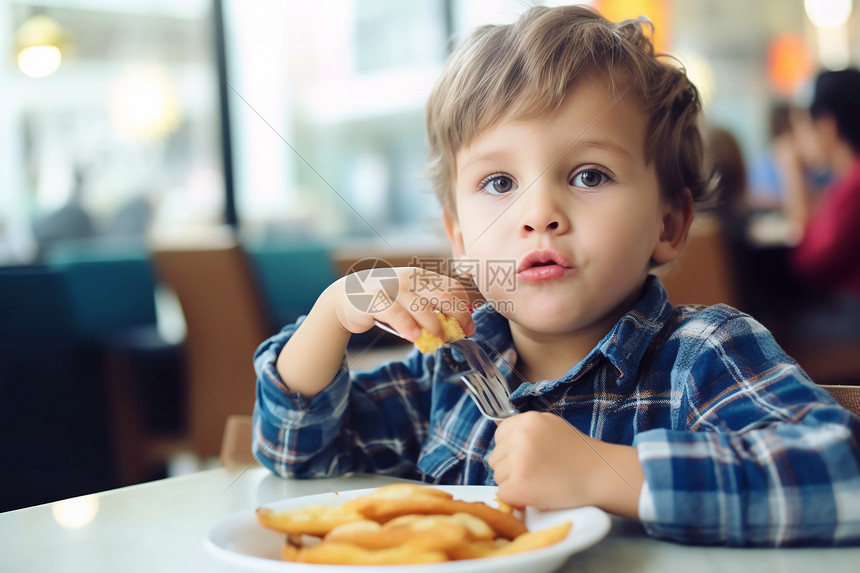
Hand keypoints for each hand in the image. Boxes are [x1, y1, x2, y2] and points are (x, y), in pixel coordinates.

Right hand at [331, 266, 474, 340]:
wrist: (346, 297)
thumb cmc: (384, 301)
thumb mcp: (409, 298)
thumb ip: (430, 307)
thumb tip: (457, 327)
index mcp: (421, 276)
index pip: (453, 287)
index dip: (465, 308)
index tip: (468, 327)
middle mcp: (409, 278)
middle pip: (444, 295)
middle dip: (458, 317)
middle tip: (460, 335)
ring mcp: (392, 287)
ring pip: (422, 306)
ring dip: (435, 326)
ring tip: (439, 340)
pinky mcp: (374, 299)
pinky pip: (395, 313)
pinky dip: (407, 326)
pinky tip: (414, 337)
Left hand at [488, 411, 643, 517]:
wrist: (601, 476)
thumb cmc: (580, 453)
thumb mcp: (552, 426)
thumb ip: (527, 428)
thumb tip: (499, 431)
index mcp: (527, 420)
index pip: (499, 436)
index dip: (510, 450)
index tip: (527, 458)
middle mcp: (519, 437)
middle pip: (496, 458)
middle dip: (510, 468)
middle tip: (536, 473)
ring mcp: (518, 461)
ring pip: (498, 477)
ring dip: (513, 483)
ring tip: (539, 482)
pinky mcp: (519, 485)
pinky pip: (504, 494)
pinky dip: (517, 499)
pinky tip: (536, 494)